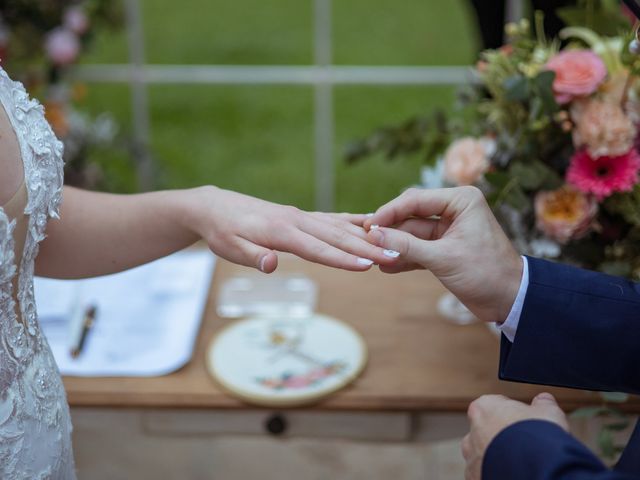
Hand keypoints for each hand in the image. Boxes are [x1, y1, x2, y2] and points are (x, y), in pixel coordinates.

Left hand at [185, 186, 399, 272]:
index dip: (343, 259)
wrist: (215, 206)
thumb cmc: (222, 232)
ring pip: (339, 226)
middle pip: (337, 236)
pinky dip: (352, 221)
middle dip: (366, 248)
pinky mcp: (300, 216)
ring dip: (365, 237)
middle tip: (395, 257)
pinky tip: (369, 223)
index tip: (369, 265)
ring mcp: (301, 216)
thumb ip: (253, 257)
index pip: (318, 249)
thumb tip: (271, 264)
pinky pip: (332, 218)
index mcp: (281, 232)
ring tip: (392, 244)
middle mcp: (296, 220)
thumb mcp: (229, 249)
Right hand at [364, 186, 522, 322]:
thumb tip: (373, 235)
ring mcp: (448, 229)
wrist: (510, 300)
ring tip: (372, 257)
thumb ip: (406, 245)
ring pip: (411, 233)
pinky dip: (404, 257)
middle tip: (365, 240)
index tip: (368, 225)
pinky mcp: (444, 248)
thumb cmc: (486, 273)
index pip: (415, 200)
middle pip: (410, 215)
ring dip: (394, 246)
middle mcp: (454, 210)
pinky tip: (386, 267)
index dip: (389, 212)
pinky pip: (418, 248)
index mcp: (461, 200)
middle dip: (390, 230)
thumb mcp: (443, 258)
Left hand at [462, 393, 568, 479]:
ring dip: (497, 458)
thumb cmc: (539, 439)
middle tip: (524, 444)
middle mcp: (472, 432)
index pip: (494, 406)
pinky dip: (496, 474)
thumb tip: (544, 400)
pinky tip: (515, 474)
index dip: (512, 413)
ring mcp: (472, 458)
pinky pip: (484, 474)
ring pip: (483, 455)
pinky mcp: (475, 478)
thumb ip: (543, 404)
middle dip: (502, 436)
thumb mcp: (548, 413)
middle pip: (485, 431)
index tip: (525, 421)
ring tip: (521, 463)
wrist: (537, 473)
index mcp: (484, 408)